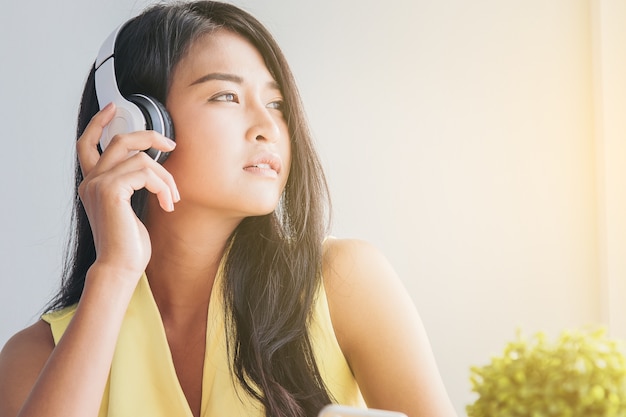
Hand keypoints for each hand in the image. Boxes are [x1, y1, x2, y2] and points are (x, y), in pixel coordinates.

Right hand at [76, 102, 178, 281]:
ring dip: (166, 178)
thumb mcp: (130, 207)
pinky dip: (163, 186)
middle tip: (171, 146)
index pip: (87, 144)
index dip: (99, 123)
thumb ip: (132, 184)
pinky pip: (145, 172)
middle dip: (150, 137)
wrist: (122, 266)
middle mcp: (91, 181)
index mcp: (93, 184)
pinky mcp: (111, 191)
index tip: (114, 109)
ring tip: (173, 199)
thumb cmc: (129, 243)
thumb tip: (153, 165)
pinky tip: (168, 204)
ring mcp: (98, 185)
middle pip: (121, 141)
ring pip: (141, 159)